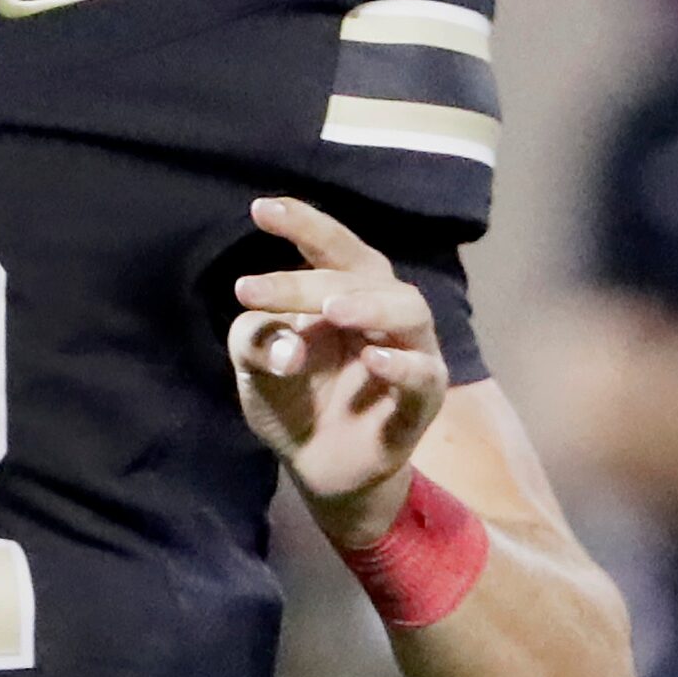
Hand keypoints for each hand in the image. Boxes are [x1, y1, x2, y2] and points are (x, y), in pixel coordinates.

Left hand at [229, 196, 449, 545]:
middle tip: (253, 289)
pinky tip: (373, 362)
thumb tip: (287, 347)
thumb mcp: (254, 365)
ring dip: (369, 304)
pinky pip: (424, 375)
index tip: (260, 209)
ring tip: (330, 308)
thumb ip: (255, 341)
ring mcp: (410, 352)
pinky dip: (402, 366)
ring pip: (408, 309)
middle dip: (306, 279)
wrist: (315, 466)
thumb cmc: (290, 398)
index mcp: (343, 291)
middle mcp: (382, 311)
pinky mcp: (423, 400)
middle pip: (360, 275)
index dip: (303, 224)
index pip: (330, 248)